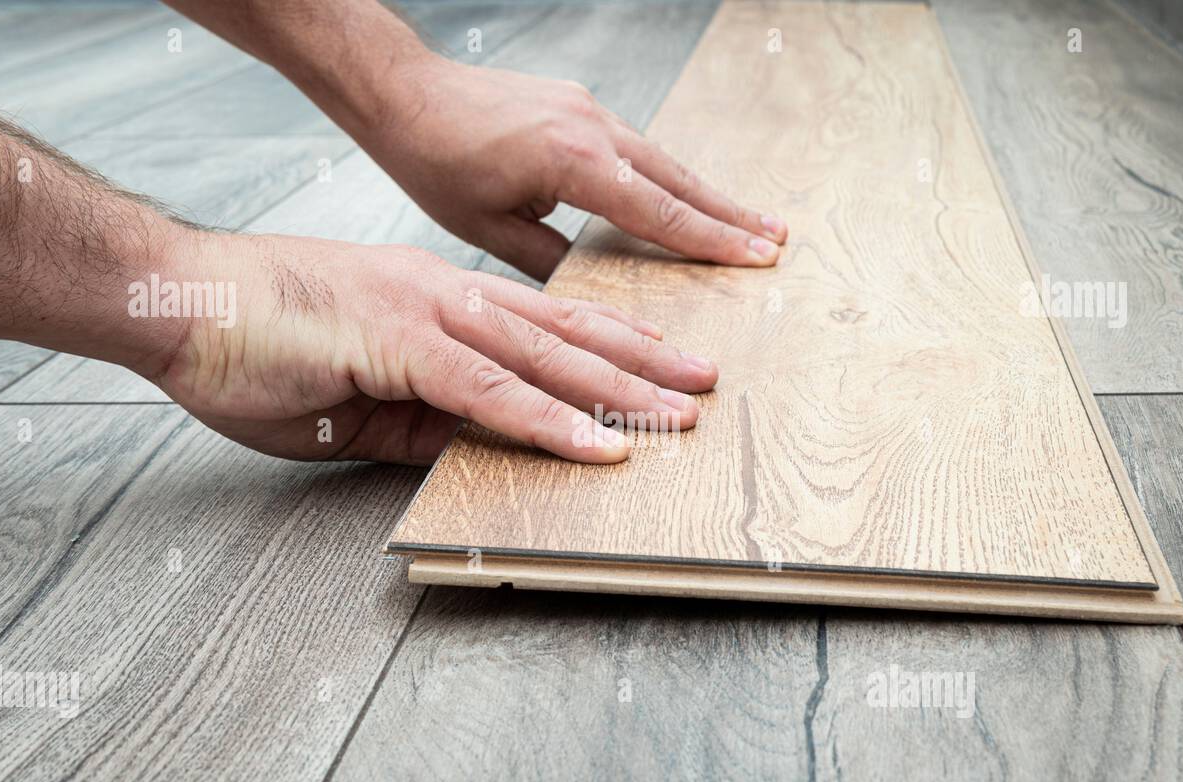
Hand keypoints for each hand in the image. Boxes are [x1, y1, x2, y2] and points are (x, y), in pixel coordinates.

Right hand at [157, 232, 719, 464]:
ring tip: (680, 415)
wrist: (177, 301)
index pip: (539, 328)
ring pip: (545, 356)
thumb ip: (424, 419)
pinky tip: (599, 443)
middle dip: (640, 363)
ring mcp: (427, 314)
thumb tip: (479, 446)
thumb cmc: (255, 343)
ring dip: (618, 389)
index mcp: (437, 304)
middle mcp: (446, 298)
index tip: (656, 367)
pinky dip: (549, 418)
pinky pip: (491, 390)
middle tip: (702, 385)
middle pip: (564, 334)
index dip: (603, 348)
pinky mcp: (398, 343)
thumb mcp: (357, 399)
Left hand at [361, 57, 787, 279]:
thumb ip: (549, 258)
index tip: (755, 257)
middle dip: (730, 214)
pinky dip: (669, 176)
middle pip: (678, 180)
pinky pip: (637, 146)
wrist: (406, 92)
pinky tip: (687, 195)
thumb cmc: (435, 160)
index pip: (659, 211)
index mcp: (572, 161)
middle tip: (777, 241)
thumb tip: (590, 288)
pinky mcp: (579, 104)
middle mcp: (591, 127)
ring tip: (748, 222)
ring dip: (707, 194)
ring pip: (662, 160)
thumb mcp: (487, 228)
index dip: (711, 239)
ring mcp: (589, 109)